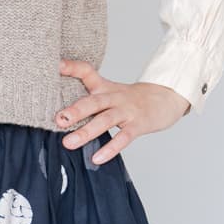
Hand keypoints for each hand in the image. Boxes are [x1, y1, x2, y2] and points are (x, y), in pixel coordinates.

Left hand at [54, 58, 191, 164]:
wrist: (166, 98)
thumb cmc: (132, 100)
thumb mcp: (110, 91)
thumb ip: (88, 97)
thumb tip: (60, 111)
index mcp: (105, 87)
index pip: (87, 72)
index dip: (72, 67)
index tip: (57, 65)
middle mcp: (114, 97)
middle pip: (94, 101)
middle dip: (75, 110)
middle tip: (58, 119)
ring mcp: (127, 111)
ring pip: (105, 120)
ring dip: (86, 132)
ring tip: (69, 143)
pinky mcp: (138, 125)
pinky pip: (123, 138)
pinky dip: (110, 148)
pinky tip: (97, 158)